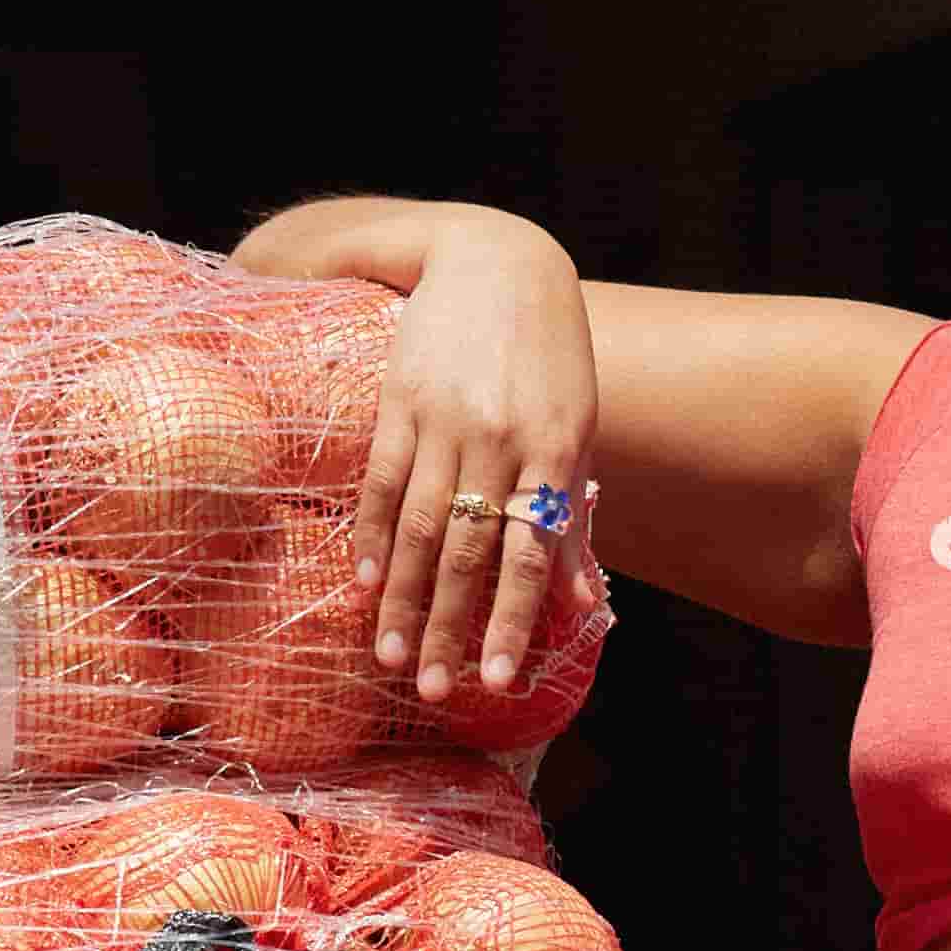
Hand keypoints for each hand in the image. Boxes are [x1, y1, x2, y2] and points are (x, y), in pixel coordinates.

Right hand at [342, 224, 594, 715]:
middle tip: (433, 690)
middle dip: (450, 628)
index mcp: (552, 452)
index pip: (528, 555)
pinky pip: (382, 480)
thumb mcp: (574, 431)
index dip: (510, 621)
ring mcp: (445, 419)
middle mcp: (498, 440)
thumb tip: (583, 607)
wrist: (497, 259)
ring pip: (419, 526)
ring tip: (391, 656)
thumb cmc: (548, 358)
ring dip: (404, 600)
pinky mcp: (399, 397)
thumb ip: (569, 517)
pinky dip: (373, 536)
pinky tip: (367, 584)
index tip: (496, 680)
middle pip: (467, 552)